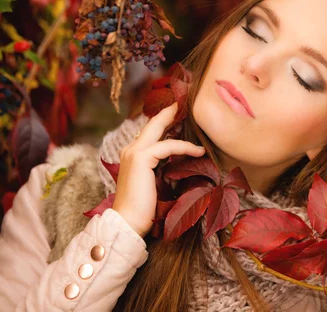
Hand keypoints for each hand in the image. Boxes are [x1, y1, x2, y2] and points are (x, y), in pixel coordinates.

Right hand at [112, 102, 204, 236]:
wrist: (128, 223)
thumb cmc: (143, 209)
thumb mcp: (155, 182)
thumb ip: (163, 167)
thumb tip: (181, 160)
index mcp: (132, 154)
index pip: (151, 132)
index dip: (165, 121)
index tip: (181, 114)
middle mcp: (130, 149)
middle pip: (153, 123)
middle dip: (170, 111)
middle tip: (185, 103)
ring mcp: (133, 152)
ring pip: (159, 129)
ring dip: (178, 122)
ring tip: (194, 116)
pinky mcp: (141, 158)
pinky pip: (168, 146)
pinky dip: (185, 147)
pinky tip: (198, 151)